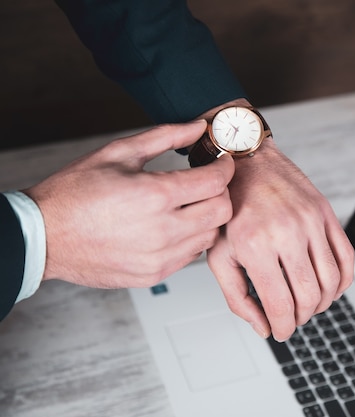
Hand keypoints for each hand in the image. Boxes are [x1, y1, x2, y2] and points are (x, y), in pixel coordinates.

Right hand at [24, 119, 234, 288]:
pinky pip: (192, 255)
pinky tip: (173, 225)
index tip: (220, 162)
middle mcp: (163, 230)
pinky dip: (191, 238)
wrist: (44, 236)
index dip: (224, 168)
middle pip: (222, 211)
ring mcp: (160, 257)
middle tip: (207, 182)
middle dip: (221, 192)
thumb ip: (165, 136)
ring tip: (189, 203)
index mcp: (155, 195)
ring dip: (208, 217)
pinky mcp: (155, 274)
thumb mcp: (119, 152)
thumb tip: (198, 127)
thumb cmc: (75, 193)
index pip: (216, 182)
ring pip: (211, 235)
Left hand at [207, 137, 354, 341]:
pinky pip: (347, 257)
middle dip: (302, 317)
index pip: (280, 304)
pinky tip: (330, 288)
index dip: (283, 328)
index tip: (281, 332)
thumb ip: (237, 297)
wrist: (247, 162)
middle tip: (292, 318)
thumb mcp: (219, 254)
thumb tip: (262, 327)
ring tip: (309, 304)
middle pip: (309, 297)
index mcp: (255, 245)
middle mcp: (286, 233)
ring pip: (331, 281)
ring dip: (322, 303)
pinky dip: (343, 281)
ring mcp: (310, 222)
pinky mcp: (326, 213)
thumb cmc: (230, 208)